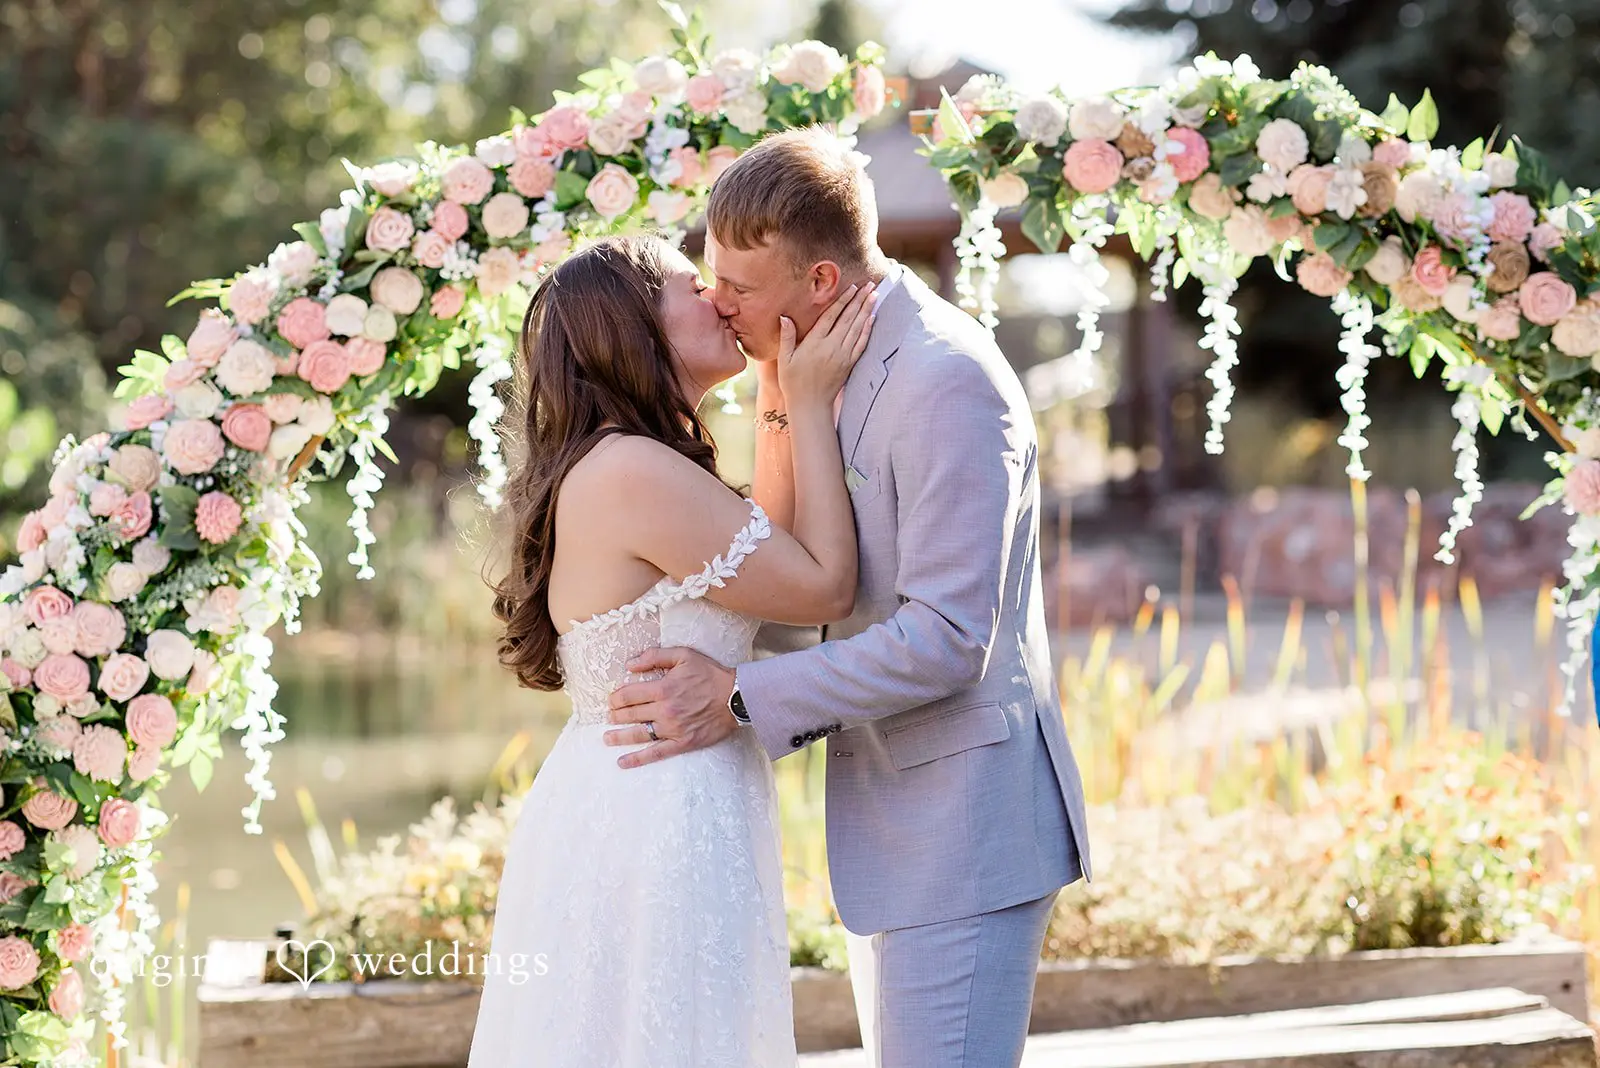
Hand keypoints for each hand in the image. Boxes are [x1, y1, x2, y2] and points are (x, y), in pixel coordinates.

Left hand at [605, 647, 737, 768]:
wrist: (737, 697)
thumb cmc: (711, 674)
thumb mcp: (684, 655)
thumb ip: (655, 656)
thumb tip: (630, 664)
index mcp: (663, 688)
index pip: (629, 695)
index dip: (616, 697)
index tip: (612, 699)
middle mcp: (664, 710)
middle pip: (630, 715)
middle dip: (615, 715)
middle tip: (609, 716)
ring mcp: (673, 729)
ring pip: (638, 734)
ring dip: (618, 736)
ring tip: (607, 737)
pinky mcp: (682, 743)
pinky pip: (656, 753)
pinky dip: (637, 759)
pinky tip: (622, 762)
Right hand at [777, 283, 876, 407]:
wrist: (810, 405)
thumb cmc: (793, 382)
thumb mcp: (785, 359)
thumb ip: (787, 336)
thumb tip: (785, 317)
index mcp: (815, 343)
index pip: (832, 316)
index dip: (843, 300)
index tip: (852, 287)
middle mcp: (832, 347)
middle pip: (848, 318)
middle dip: (859, 300)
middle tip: (869, 285)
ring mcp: (843, 356)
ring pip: (857, 328)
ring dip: (867, 310)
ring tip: (874, 295)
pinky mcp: (849, 364)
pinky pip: (861, 344)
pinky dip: (868, 330)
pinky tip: (872, 318)